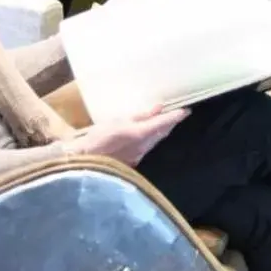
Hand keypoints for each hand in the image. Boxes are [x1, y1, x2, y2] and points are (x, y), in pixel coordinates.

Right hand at [69, 105, 190, 165]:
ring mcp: (140, 156)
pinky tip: (145, 135)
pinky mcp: (134, 162)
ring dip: (160, 132)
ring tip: (162, 122)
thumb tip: (158, 108)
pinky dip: (149, 140)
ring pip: (155, 142)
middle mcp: (144, 147)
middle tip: (174, 114)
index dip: (176, 117)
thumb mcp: (117, 121)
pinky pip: (146, 148)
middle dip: (169, 124)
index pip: (164, 123)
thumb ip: (140, 116)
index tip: (186, 111)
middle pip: (162, 133)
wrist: (84, 162)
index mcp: (141, 133)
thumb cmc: (97, 138)